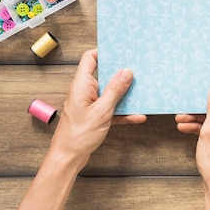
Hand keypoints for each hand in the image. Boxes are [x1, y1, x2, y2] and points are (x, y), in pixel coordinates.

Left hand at [50, 49, 146, 169]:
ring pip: (110, 93)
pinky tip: (137, 116)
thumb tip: (126, 72)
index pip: (90, 58)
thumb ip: (115, 90)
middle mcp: (85, 91)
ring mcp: (90, 103)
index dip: (104, 52)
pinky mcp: (95, 116)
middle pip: (104, 75)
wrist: (69, 157)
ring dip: (125, 95)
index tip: (120, 51)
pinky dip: (123, 112)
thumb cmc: (78, 135)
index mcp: (82, 85)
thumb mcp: (102, 110)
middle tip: (137, 70)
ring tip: (141, 92)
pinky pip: (112, 109)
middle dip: (120, 73)